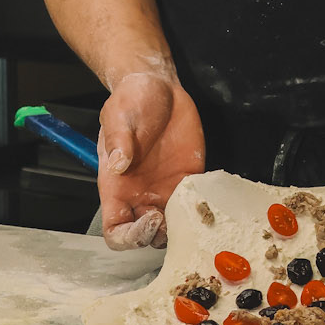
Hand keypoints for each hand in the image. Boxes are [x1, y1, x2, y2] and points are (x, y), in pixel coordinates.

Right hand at [96, 70, 204, 250]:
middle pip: (146, 237)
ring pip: (172, 228)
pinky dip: (203, 209)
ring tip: (193, 208)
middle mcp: (140, 195)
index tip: (148, 220)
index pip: (115, 231)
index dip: (130, 237)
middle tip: (172, 213)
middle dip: (159, 236)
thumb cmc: (131, 101)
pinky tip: (209, 198)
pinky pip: (194, 205)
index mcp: (117, 187)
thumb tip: (118, 164)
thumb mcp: (119, 115)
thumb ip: (118, 140)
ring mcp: (165, 189)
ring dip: (182, 228)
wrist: (158, 86)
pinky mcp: (188, 179)